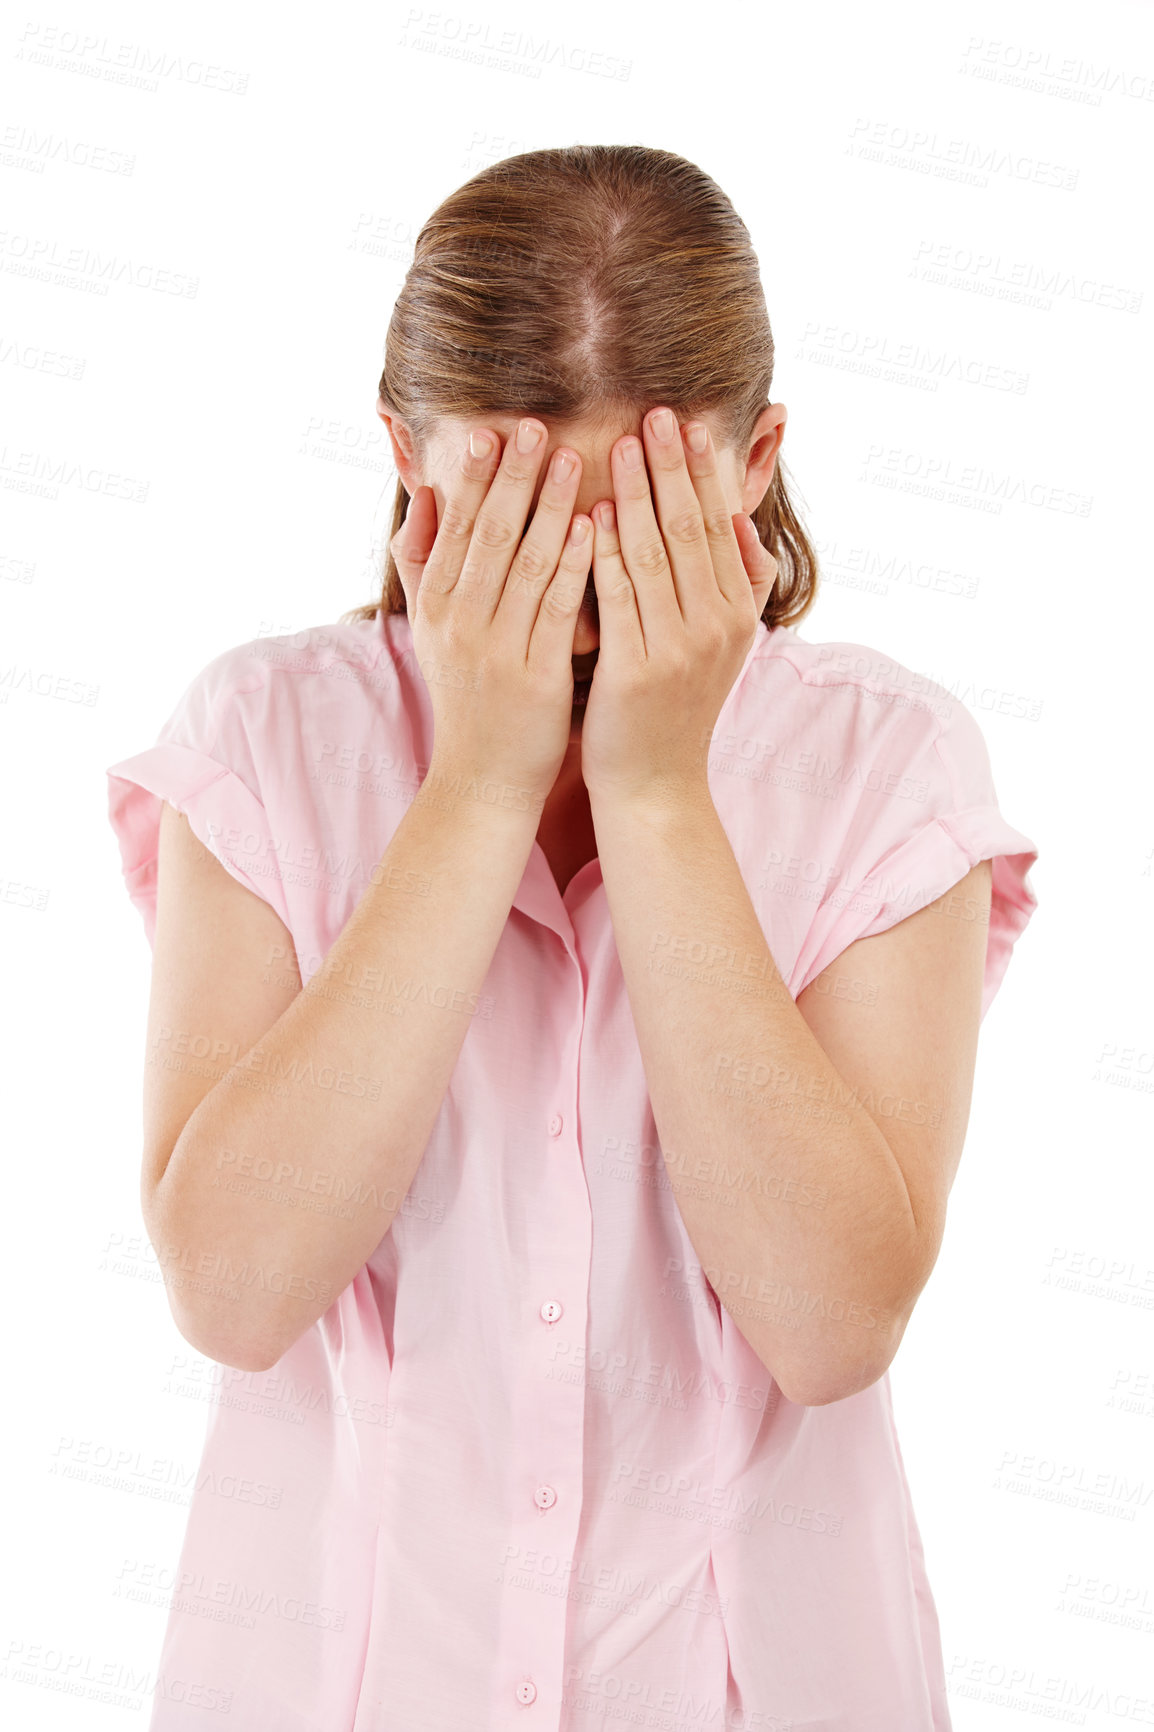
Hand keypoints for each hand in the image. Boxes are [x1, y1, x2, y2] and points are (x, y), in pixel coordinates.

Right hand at [389, 420, 592, 809]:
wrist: (481, 780)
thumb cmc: (468, 698)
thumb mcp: (431, 630)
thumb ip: (425, 562)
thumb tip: (426, 493)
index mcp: (435, 608)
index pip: (454, 528)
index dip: (474, 477)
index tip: (493, 430)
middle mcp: (458, 624)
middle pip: (486, 536)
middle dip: (513, 477)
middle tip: (537, 425)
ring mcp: (495, 651)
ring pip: (523, 565)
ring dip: (549, 508)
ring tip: (575, 458)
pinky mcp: (534, 678)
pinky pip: (555, 610)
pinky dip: (573, 565)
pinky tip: (594, 528)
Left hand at [579, 408, 778, 806]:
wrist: (654, 783)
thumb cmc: (675, 707)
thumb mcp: (724, 647)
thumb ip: (741, 585)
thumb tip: (746, 524)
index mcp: (737, 614)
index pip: (719, 526)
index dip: (703, 472)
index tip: (686, 422)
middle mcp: (716, 627)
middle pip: (691, 529)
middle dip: (671, 466)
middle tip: (653, 411)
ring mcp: (679, 649)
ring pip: (655, 554)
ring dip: (636, 493)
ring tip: (618, 443)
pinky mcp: (637, 671)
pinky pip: (619, 596)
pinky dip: (605, 550)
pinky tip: (592, 512)